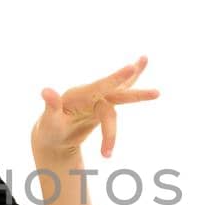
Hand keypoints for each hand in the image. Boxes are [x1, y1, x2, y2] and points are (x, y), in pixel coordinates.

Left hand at [32, 55, 159, 158]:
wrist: (53, 137)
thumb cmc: (49, 130)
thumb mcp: (48, 122)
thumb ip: (50, 106)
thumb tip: (45, 90)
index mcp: (79, 96)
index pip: (100, 87)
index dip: (116, 79)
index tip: (131, 67)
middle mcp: (91, 94)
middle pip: (116, 93)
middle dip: (134, 94)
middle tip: (156, 92)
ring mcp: (99, 100)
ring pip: (122, 96)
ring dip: (138, 96)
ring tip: (158, 93)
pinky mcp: (104, 107)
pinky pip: (121, 98)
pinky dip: (133, 87)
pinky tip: (147, 80)